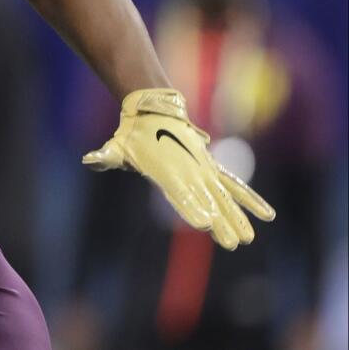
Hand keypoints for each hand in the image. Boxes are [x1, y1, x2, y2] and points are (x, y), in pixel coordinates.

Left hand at [82, 88, 274, 249]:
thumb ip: (106, 156)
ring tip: (250, 239)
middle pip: (207, 200)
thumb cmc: (132, 135)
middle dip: (221, 222)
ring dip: (237, 216)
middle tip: (233, 244)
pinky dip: (248, 198)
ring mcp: (202, 167)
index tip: (204, 225)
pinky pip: (233, 184)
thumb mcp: (116, 146)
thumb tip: (90, 160)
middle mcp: (188, 169)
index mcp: (165, 169)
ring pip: (224, 196)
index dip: (191, 208)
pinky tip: (265, 215)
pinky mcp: (210, 166)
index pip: (180, 193)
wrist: (152, 110)